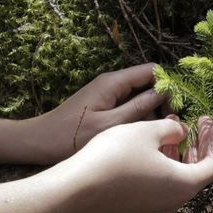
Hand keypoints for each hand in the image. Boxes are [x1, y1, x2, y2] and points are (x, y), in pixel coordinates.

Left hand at [32, 63, 166, 163]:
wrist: (37, 142)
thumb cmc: (69, 137)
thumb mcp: (109, 126)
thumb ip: (138, 108)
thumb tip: (163, 94)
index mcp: (113, 82)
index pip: (152, 71)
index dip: (169, 86)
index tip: (176, 109)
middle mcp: (111, 82)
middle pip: (148, 82)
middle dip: (162, 101)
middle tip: (169, 126)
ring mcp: (107, 93)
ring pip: (140, 95)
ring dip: (151, 111)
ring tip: (156, 133)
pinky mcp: (103, 104)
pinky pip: (129, 104)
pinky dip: (138, 116)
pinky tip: (139, 135)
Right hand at [66, 115, 212, 212]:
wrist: (75, 189)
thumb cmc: (115, 157)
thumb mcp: (148, 131)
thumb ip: (173, 128)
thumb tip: (181, 132)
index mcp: (184, 184)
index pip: (212, 164)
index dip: (211, 139)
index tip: (205, 120)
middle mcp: (174, 200)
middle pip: (197, 172)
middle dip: (197, 146)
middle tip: (193, 123)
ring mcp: (156, 206)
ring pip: (178, 177)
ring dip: (179, 152)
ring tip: (171, 128)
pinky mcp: (139, 205)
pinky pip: (162, 183)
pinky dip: (164, 163)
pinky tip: (151, 145)